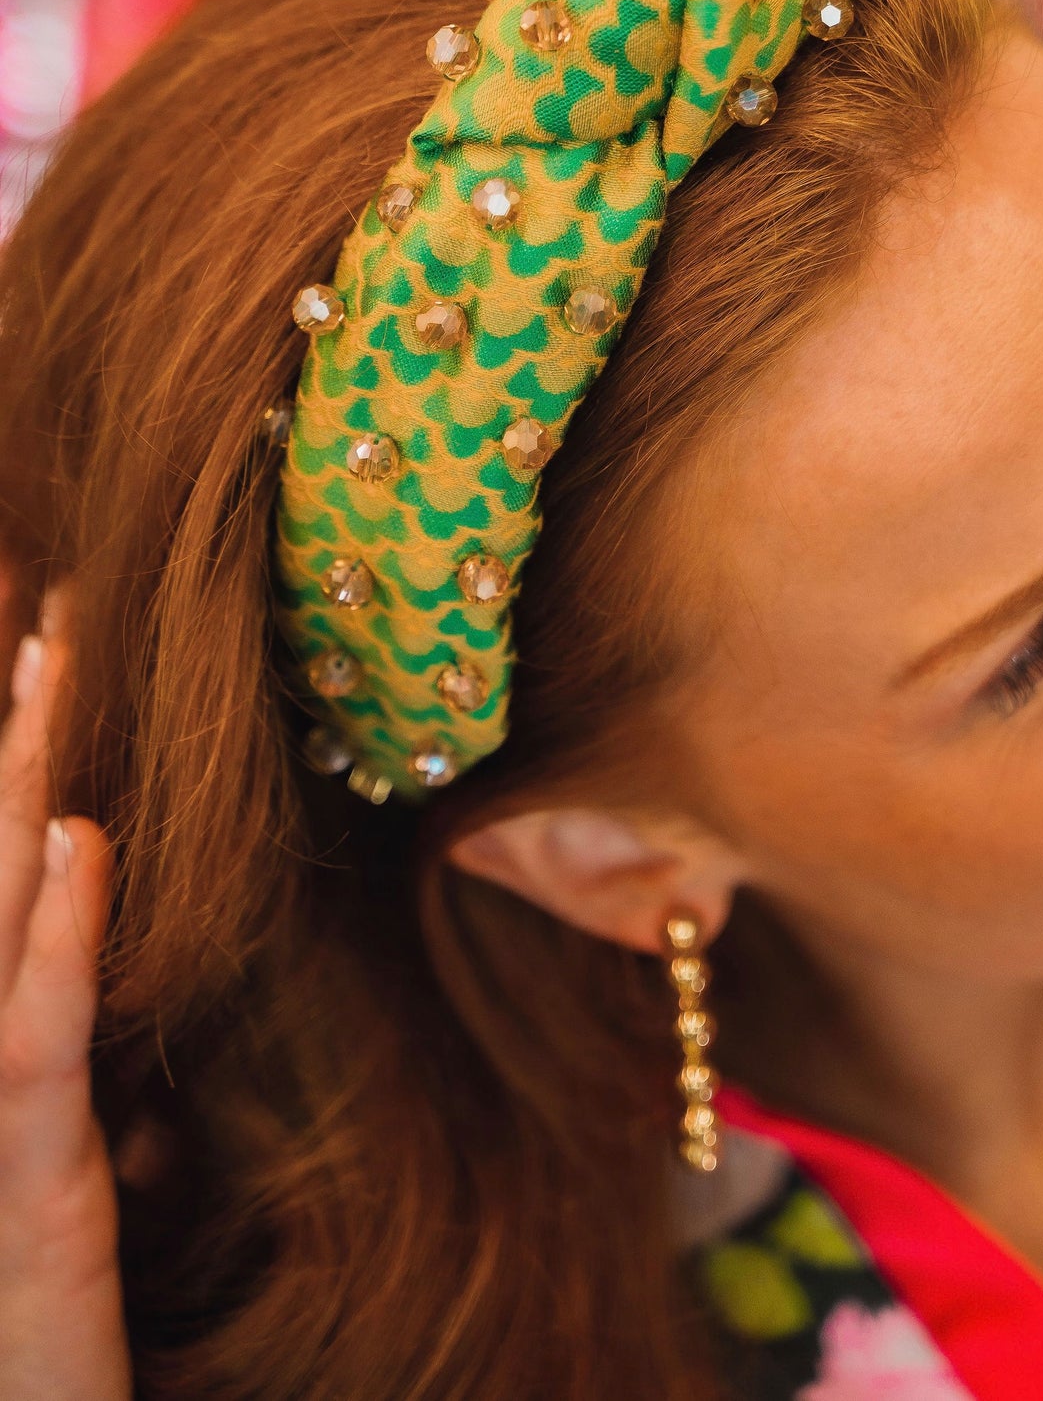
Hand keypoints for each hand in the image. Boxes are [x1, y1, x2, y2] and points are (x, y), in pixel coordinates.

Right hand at [0, 633, 130, 1400]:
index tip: (47, 650)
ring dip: (26, 787)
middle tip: (47, 605)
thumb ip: (99, 1152)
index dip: (24, 772)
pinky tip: (82, 841)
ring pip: (0, 925)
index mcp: (6, 1075)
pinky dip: (63, 942)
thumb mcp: (89, 1236)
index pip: (12, 891)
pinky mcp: (30, 1204)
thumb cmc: (55, 1366)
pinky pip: (41, 1048)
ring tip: (51, 664)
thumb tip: (142, 1125)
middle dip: (16, 738)